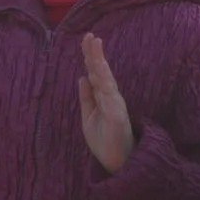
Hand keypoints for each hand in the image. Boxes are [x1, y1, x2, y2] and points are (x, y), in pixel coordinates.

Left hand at [78, 33, 133, 174]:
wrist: (117, 163)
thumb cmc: (104, 140)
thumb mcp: (88, 117)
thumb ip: (87, 98)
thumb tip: (82, 77)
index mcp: (103, 97)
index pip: (96, 72)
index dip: (91, 56)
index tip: (87, 38)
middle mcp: (111, 98)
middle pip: (102, 72)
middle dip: (96, 54)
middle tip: (90, 36)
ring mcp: (115, 107)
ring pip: (106, 81)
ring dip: (100, 65)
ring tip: (95, 49)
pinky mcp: (117, 118)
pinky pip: (110, 99)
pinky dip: (104, 87)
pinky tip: (98, 75)